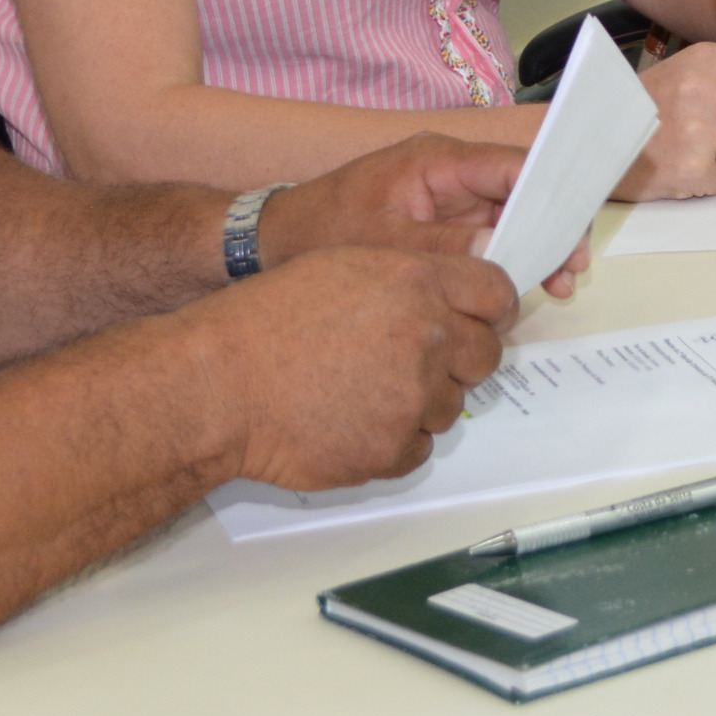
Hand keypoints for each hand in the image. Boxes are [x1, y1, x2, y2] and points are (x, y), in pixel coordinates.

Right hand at [201, 245, 514, 493]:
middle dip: (458, 359)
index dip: (487, 309)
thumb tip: (450, 303)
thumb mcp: (342, 266)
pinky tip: (348, 419)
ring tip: (360, 388)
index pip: (496, 293)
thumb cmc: (266, 322)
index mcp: (416, 282)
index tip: (475, 320)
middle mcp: (426, 338)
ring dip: (419, 401)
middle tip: (409, 360)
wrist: (219, 384)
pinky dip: (392, 438)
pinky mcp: (393, 450)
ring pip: (451, 405)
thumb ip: (408, 279)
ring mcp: (413, 399)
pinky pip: (418, 446)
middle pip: (485, 355)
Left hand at [260, 134, 544, 280]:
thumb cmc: (324, 232)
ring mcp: (446, 197)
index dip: (550, 195)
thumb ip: (448, 245)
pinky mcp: (442, 222)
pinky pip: (490, 234)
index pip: (510, 166)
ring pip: (511, 215)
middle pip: (520, 191)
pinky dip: (512, 258)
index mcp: (436, 160)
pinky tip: (528, 287)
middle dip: (552, 228)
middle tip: (572, 270)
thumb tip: (502, 249)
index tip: (574, 233)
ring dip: (537, 248)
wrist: (276, 242)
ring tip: (558, 286)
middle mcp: (448, 172)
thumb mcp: (388, 243)